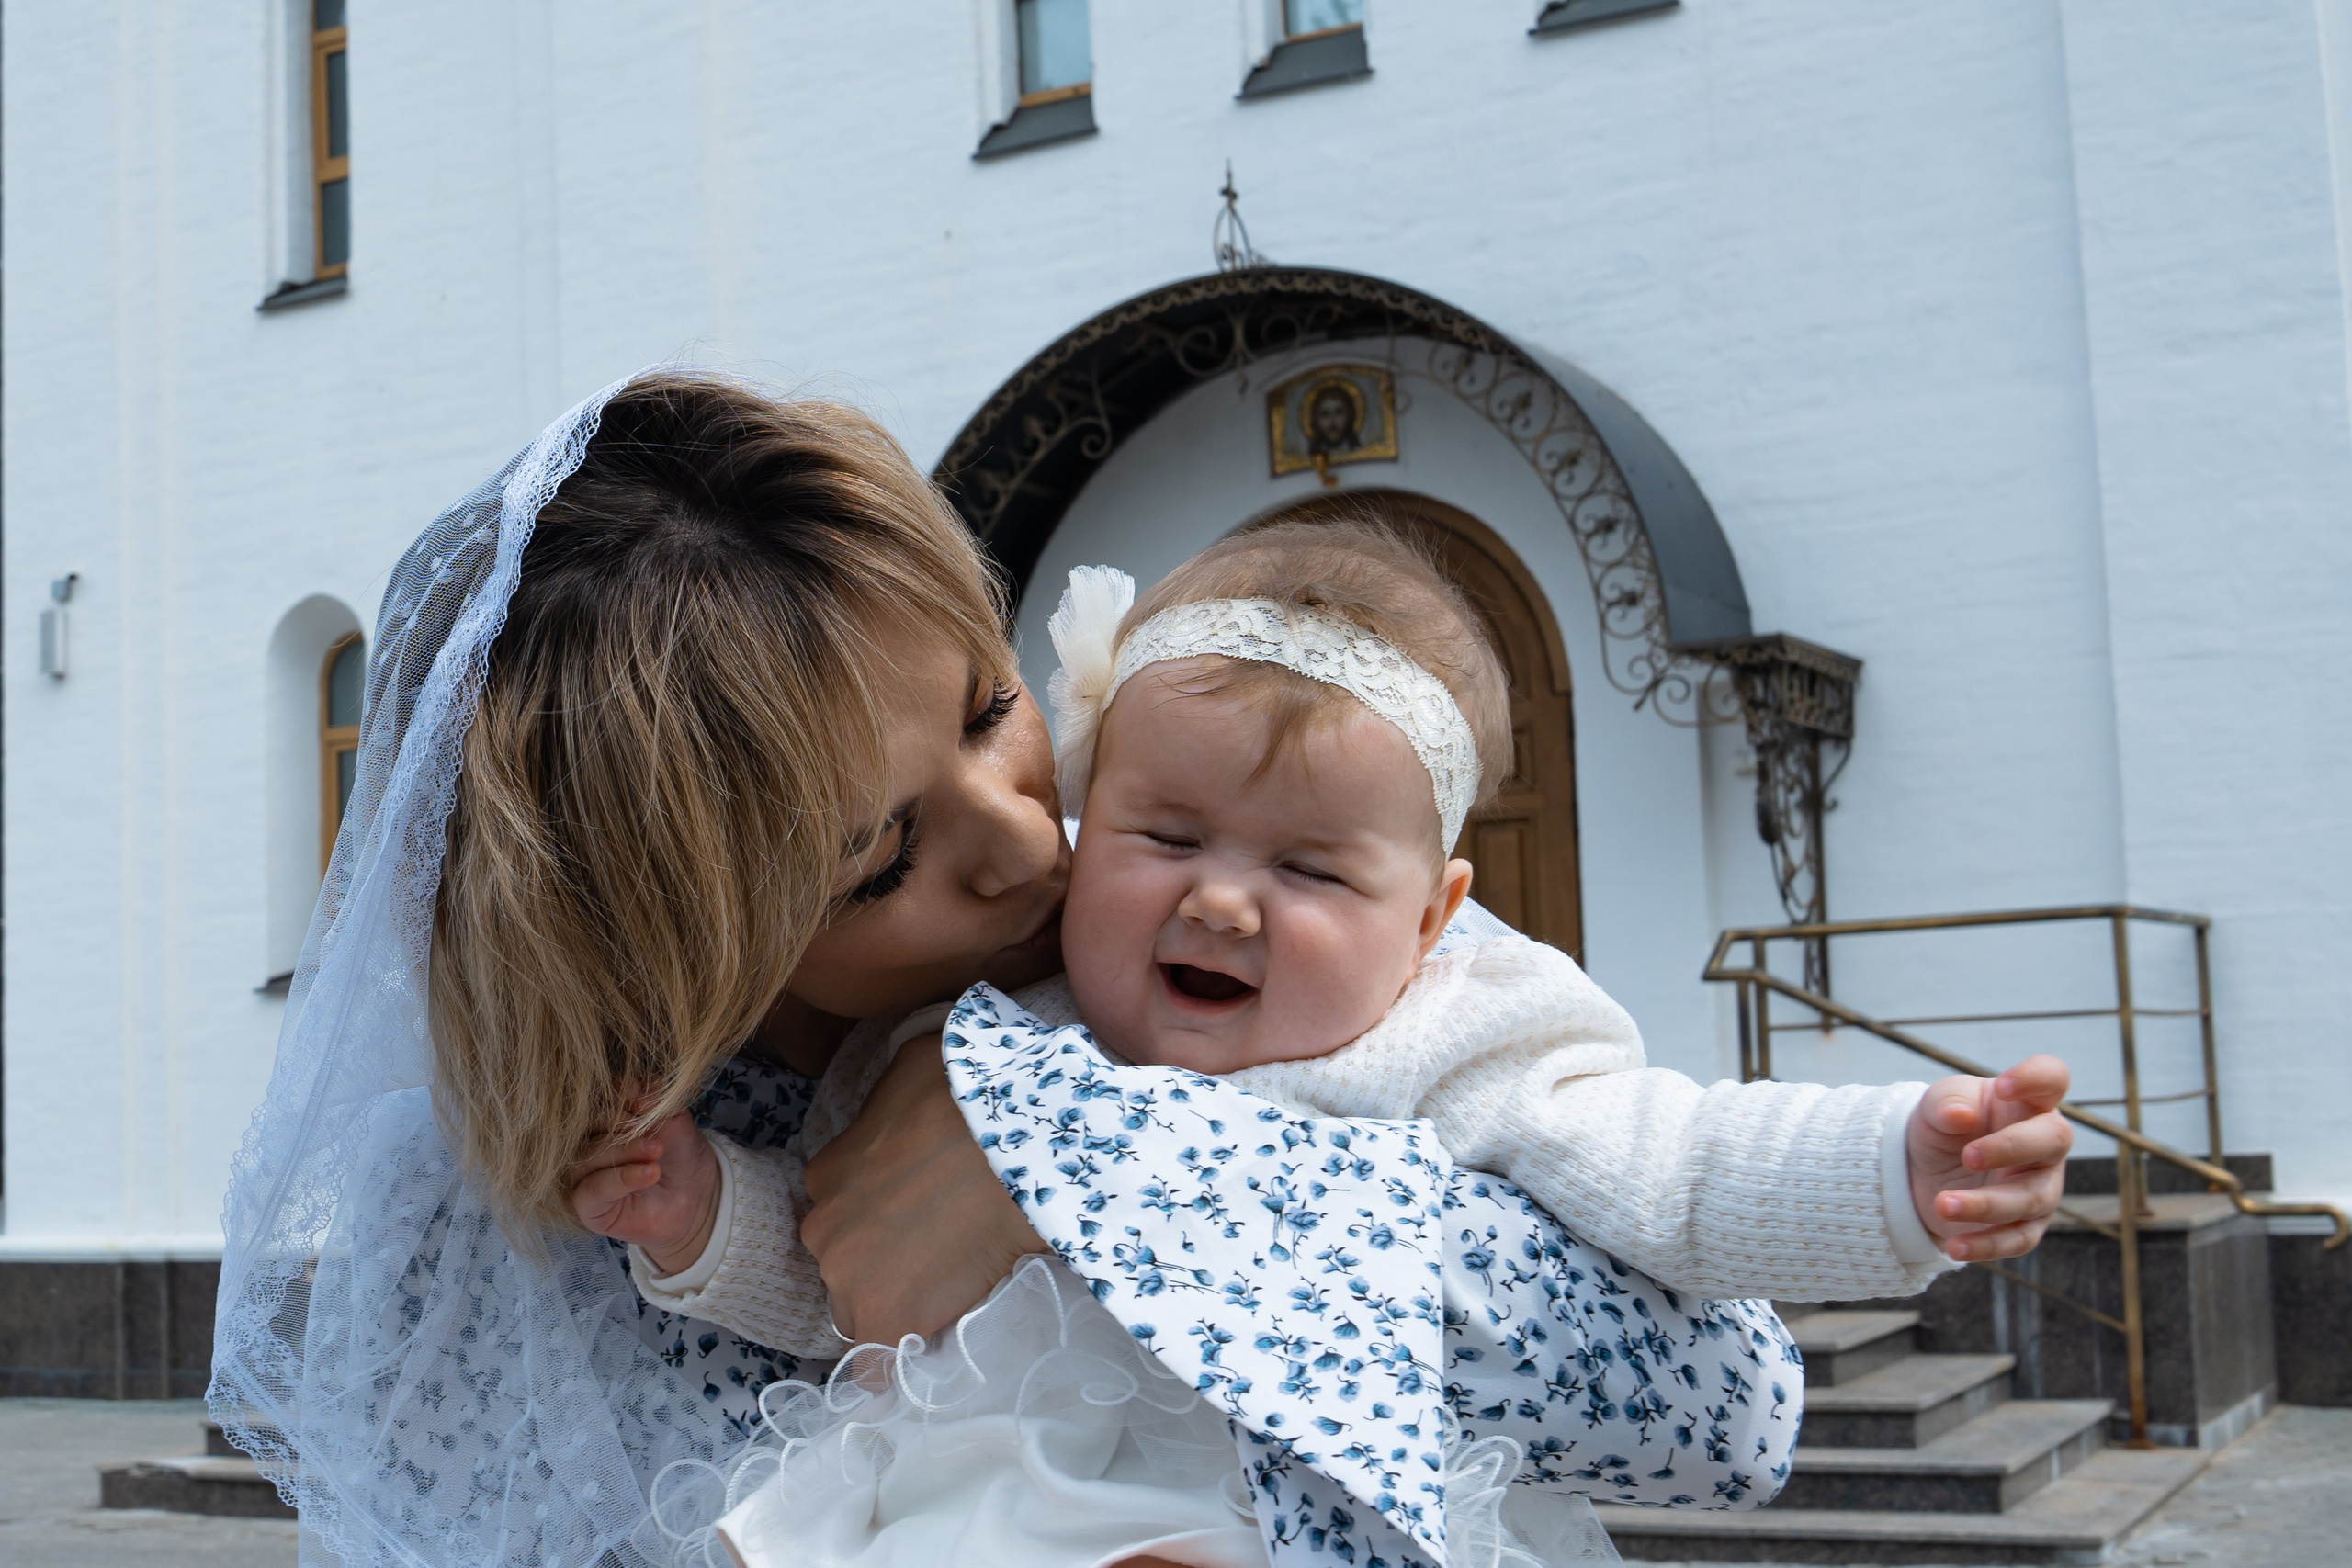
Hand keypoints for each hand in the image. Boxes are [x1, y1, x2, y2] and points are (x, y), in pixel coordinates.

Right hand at [567, 1098, 720, 1276]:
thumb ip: (652, 1096)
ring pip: (587, 1157)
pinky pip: (593, 1190)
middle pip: (588, 1127)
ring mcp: (583, 1174)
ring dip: (624, 1152)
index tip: (643, 1103)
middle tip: (655, 1136)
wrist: (697, 1194)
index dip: (617, 1098)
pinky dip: (621, 1179)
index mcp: (602, 1117)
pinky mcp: (587, 1205)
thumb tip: (629, 1087)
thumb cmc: (680, 1153)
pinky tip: (649, 1174)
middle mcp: (585, 1143)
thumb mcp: (672, 1116)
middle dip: (623, 1128)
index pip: (595, 1099)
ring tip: (656, 1152)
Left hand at [800, 1037, 1047, 1342]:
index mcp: (825, 1172)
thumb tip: (914, 1097)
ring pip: (860, 1310)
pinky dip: (896, 1365)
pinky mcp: (885, 1318)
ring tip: (953, 1287)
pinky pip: (878, 1364)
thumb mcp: (915, 1065)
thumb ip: (894, 1096)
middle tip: (943, 1249)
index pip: (842, 1212)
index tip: (922, 1214)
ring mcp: (848, 1276)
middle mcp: (822, 1227)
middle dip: (885, 1261)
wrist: (1016, 1143)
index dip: (883, 1217)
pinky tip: (929, 1348)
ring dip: (897, 1304)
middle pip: (845, 1263)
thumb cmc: (974, 1094)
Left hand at [1907, 1055, 2073, 1262]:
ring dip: (1986, 1204)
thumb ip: (1947, 1102)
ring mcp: (2041, 1185)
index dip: (2036, 1078)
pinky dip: (1987, 1245)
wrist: (1923, 1169)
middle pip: (2054, 1139)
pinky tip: (1955, 1247)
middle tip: (1967, 1156)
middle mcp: (2044, 1142)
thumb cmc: (1945, 1124)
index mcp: (2027, 1101)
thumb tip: (1962, 1117)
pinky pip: (2017, 1239)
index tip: (2002, 1086)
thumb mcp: (1936, 1106)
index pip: (2052, 1078)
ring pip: (2031, 1198)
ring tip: (1942, 1204)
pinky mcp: (2026, 1224)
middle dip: (2011, 1147)